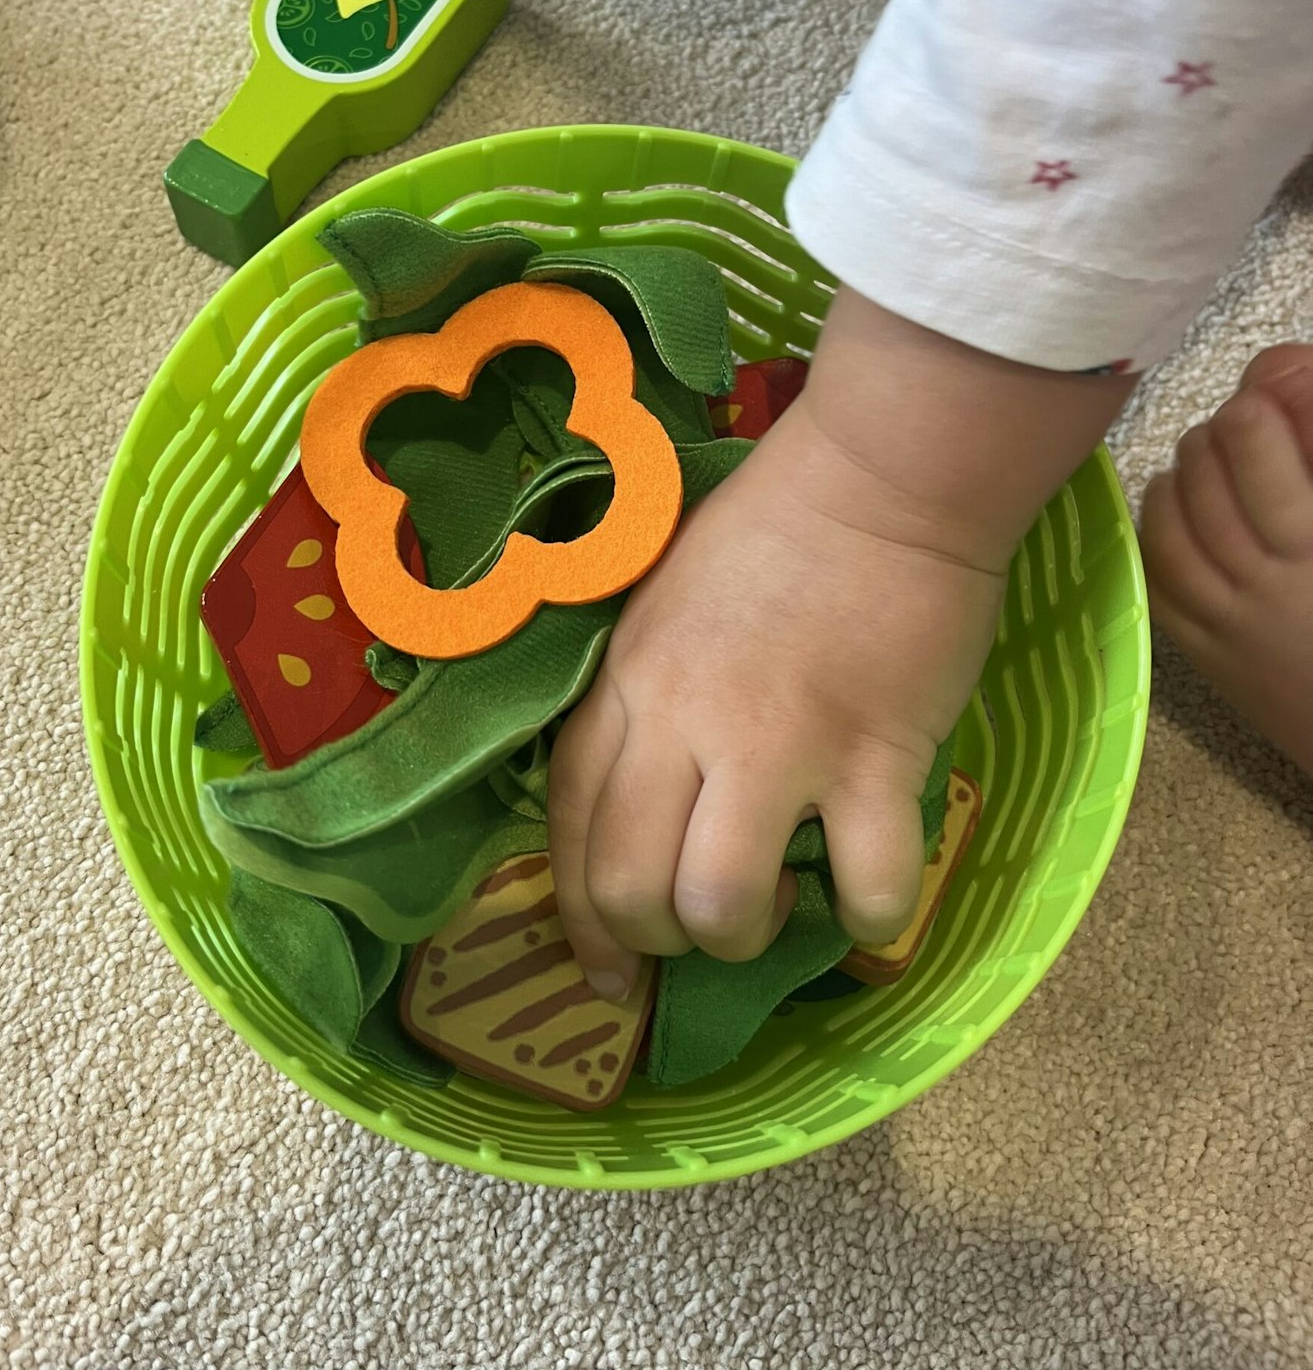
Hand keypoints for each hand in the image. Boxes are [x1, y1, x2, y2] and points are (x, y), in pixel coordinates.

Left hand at [547, 286, 1132, 999]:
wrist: (884, 479)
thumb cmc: (775, 529)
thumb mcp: (664, 603)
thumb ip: (644, 695)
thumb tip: (648, 801)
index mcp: (628, 679)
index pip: (566, 822)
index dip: (576, 914)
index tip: (605, 971)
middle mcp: (683, 721)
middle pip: (627, 885)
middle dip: (656, 941)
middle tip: (703, 927)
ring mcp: (778, 744)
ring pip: (719, 904)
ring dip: (743, 933)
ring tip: (781, 904)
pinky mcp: (875, 757)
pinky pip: (866, 886)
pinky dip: (869, 915)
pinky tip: (869, 893)